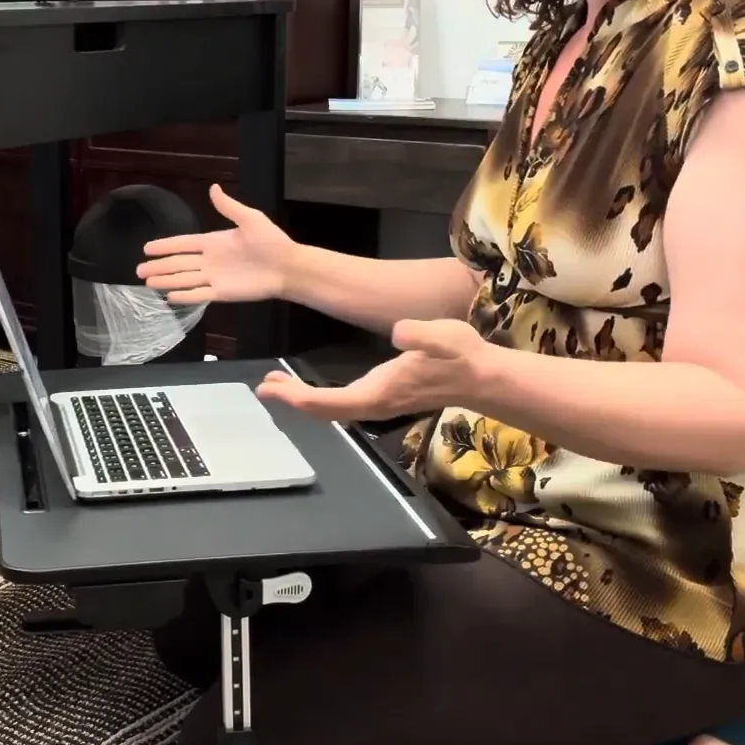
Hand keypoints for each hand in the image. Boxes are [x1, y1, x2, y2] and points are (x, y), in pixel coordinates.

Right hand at [134, 184, 295, 304]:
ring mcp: (214, 278)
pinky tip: (169, 297)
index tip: (147, 247)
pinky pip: (198, 295)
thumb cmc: (271, 241)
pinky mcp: (222, 293)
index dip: (166, 246)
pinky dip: (184, 296)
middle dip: (159, 266)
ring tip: (148, 283)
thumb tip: (213, 188)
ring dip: (166, 281)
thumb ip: (229, 207)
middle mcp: (210, 260)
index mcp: (214, 242)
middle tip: (139, 270)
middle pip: (178, 264)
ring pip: (184, 279)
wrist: (287, 266)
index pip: (183, 244)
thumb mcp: (250, 218)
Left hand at [257, 319, 493, 420]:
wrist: (480, 377)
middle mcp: (374, 404)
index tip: (273, 389)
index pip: (331, 402)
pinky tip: (304, 386)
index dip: (298, 398)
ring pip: (330, 410)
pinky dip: (316, 397)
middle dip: (291, 401)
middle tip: (263, 387)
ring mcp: (376, 403)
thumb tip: (400, 332)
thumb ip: (421, 335)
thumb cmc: (461, 355)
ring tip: (275, 384)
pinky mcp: (380, 397)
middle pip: (323, 411)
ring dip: (301, 399)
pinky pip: (339, 404)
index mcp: (380, 392)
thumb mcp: (444, 336)